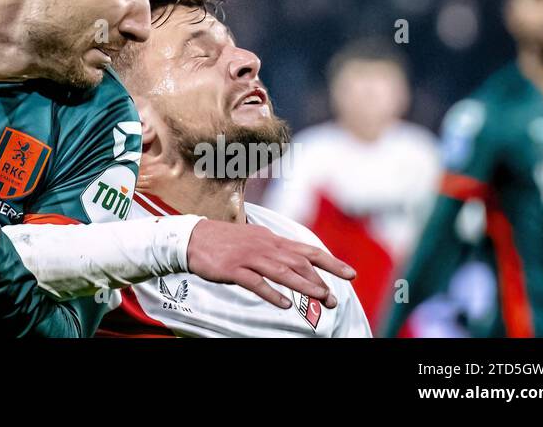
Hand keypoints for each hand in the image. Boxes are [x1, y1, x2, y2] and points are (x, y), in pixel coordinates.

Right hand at [186, 218, 355, 309]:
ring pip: (282, 272)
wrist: (191, 238)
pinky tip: (283, 304)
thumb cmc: (224, 240)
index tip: (350, 274)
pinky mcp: (233, 268)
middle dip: (320, 280)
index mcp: (271, 239)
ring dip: (303, 286)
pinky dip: (271, 293)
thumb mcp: (254, 239)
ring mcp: (249, 257)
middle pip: (299, 263)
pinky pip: (255, 282)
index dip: (330, 262)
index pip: (307, 250)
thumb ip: (274, 248)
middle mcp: (264, 246)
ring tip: (321, 299)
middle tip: (334, 298)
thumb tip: (295, 258)